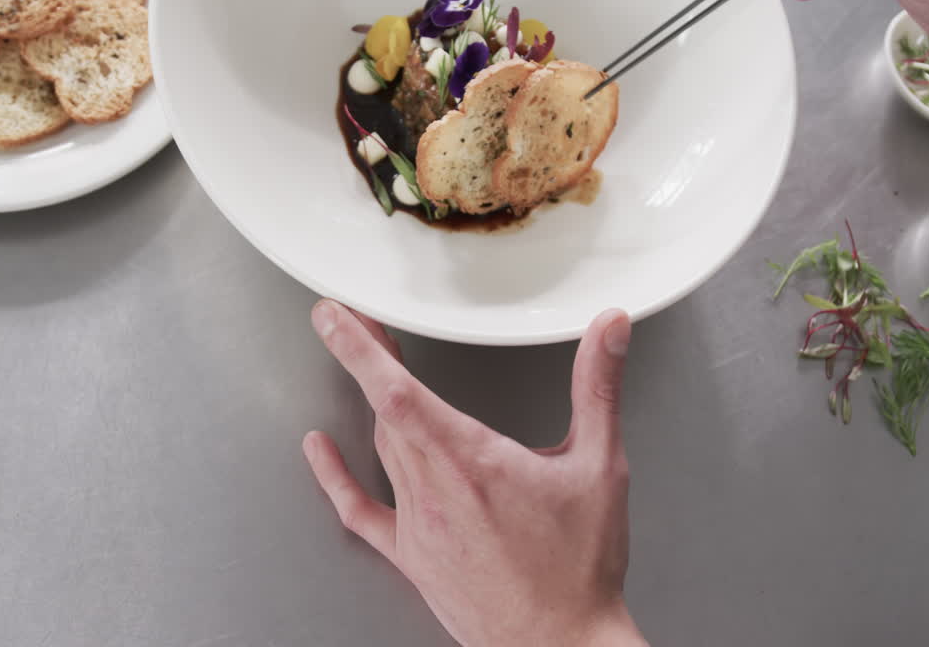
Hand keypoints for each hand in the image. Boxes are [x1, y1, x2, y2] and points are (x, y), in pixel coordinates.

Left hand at [302, 301, 648, 646]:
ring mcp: (417, 526)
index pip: (397, 391)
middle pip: (384, 410)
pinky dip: (335, 476)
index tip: (336, 315)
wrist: (560, 646)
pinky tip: (319, 451)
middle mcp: (435, 491)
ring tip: (369, 367)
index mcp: (473, 461)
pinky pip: (360, 511)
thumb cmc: (579, 569)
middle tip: (362, 320)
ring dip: (371, 402)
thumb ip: (599, 388)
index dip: (359, 347)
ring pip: (382, 447)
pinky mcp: (412, 557)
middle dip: (369, 359)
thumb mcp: (600, 467)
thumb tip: (609, 331)